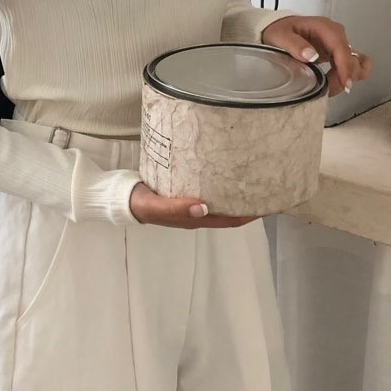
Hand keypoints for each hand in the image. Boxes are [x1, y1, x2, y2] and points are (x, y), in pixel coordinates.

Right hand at [129, 183, 257, 228]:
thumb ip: (177, 208)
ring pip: (221, 200)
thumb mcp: (156, 206)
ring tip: (252, 177)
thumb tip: (204, 207)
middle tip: (267, 185)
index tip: (268, 203)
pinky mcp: (185, 193)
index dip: (250, 215)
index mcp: (194, 219)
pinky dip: (222, 184)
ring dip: (236, 193)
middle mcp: (197, 213)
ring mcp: (192, 204)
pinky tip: (226, 171)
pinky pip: (210, 190)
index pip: (230, 220)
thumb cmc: (140, 203)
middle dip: (248, 202)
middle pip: (230, 211)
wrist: (123, 198)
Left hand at [261, 14, 371, 96]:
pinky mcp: (336, 53)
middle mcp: (335, 34)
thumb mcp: (280, 36)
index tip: (344, 83)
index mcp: (324, 27)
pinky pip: (353, 62)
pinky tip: (343, 83)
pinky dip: (351, 73)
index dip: (345, 67)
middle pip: (350, 57)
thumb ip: (294, 45)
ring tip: (330, 88)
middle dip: (343, 76)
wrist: (278, 28)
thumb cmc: (279, 31)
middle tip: (328, 90)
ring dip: (347, 77)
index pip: (340, 48)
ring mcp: (337, 44)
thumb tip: (311, 55)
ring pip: (354, 61)